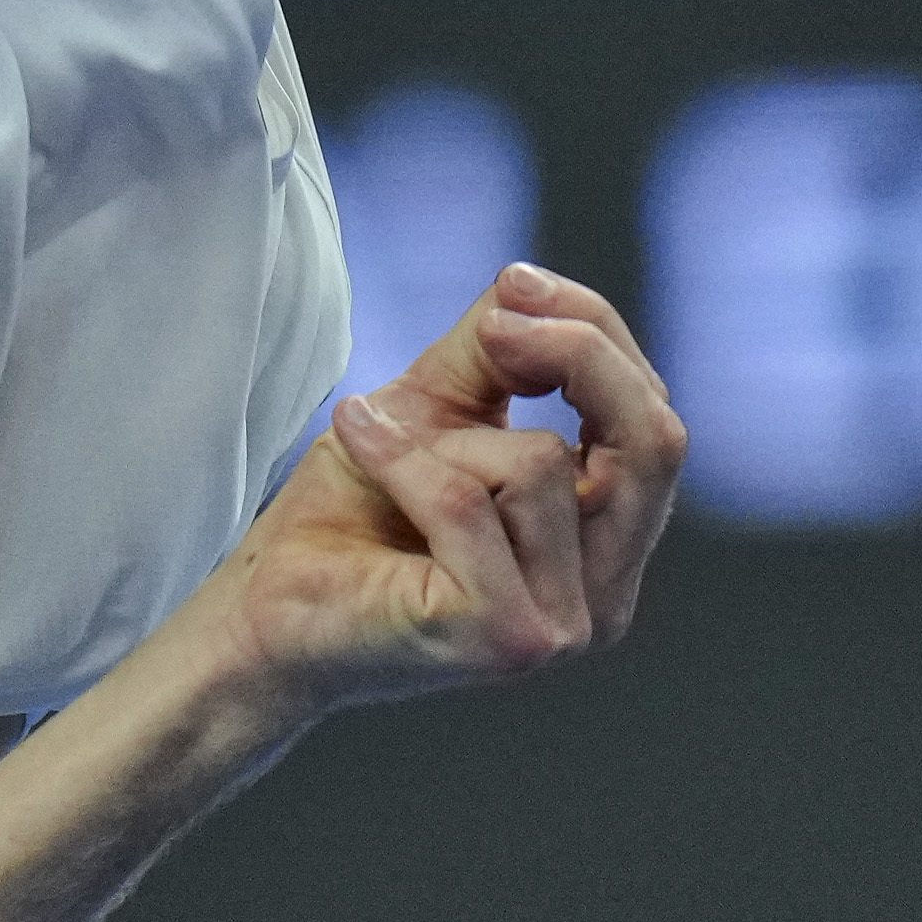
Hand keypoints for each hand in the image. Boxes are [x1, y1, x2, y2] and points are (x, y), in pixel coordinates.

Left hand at [186, 264, 686, 720]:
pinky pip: (467, 502)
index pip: (652, 420)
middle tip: (496, 318)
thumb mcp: (436, 406)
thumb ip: (496, 352)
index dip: (595, 335)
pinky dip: (401, 458)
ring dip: (447, 439)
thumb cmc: (354, 511)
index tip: (513, 283)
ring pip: (545, 464)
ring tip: (382, 455)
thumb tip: (525, 288)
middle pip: (653, 443)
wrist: (268, 604)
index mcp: (606, 542)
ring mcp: (563, 627)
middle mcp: (606, 595)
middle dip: (580, 354)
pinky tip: (354, 436)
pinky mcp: (505, 638)